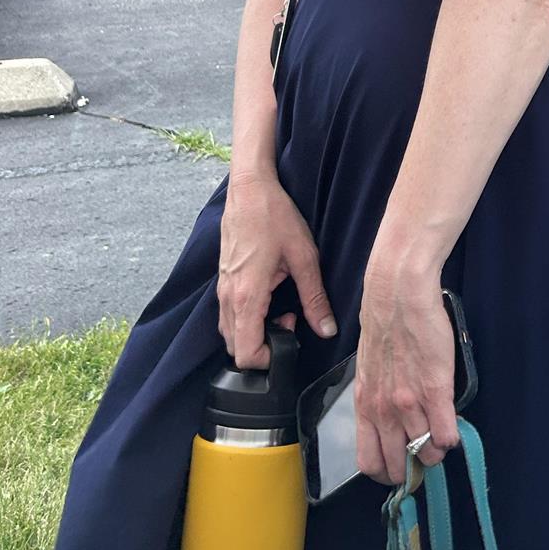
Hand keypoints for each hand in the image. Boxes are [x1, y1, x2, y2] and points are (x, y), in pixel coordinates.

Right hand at [218, 172, 336, 368]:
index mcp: (246, 296)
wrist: (249, 189)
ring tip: (281, 308)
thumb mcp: (304, 257)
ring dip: (254, 332)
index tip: (290, 337)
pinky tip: (268, 297)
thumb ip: (315, 298)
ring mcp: (221, 289)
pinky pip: (228, 315)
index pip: (245, 355)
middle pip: (235, 349)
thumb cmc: (275, 217)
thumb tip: (327, 329)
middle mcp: (227, 298)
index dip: (269, 360)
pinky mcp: (222, 280)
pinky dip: (246, 318)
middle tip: (289, 321)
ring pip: (230, 333)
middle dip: (263, 347)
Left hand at [355, 256, 459, 483]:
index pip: (369, 463)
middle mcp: (384, 412)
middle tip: (423, 455)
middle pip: (399, 467)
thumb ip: (378, 399)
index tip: (400, 465)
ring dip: (436, 451)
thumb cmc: (385, 327)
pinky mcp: (436, 391)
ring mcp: (410, 404)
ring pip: (427, 454)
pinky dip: (452, 438)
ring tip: (441, 437)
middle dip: (414, 468)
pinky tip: (453, 427)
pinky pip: (446, 434)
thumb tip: (391, 420)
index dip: (387, 471)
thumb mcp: (369, 371)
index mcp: (365, 407)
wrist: (398, 295)